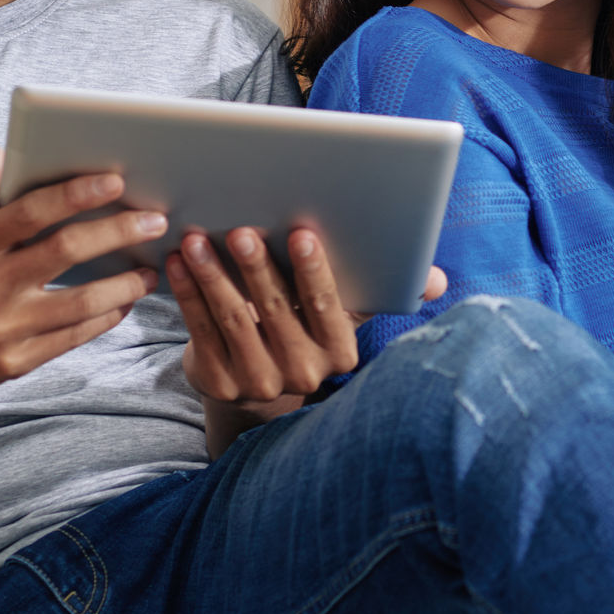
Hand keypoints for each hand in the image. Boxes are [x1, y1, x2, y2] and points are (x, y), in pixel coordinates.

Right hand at [0, 147, 162, 392]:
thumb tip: (4, 152)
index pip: (31, 212)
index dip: (76, 194)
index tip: (116, 180)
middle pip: (66, 252)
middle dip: (118, 233)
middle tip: (156, 220)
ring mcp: (2, 328)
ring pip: (80, 303)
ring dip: (125, 285)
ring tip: (150, 270)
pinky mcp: (13, 363)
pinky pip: (72, 338)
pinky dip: (105, 319)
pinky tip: (124, 302)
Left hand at [165, 226, 447, 405]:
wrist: (261, 381)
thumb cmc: (309, 327)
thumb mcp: (348, 312)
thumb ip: (387, 289)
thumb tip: (436, 280)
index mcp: (340, 353)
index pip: (327, 307)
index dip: (313, 271)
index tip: (299, 233)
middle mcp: (302, 374)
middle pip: (275, 311)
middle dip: (257, 267)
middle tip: (241, 229)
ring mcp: (257, 382)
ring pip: (233, 320)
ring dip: (214, 276)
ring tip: (198, 239)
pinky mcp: (218, 383)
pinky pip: (200, 331)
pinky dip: (187, 294)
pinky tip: (177, 263)